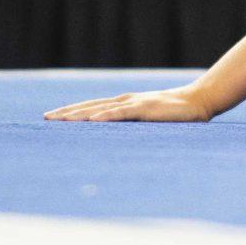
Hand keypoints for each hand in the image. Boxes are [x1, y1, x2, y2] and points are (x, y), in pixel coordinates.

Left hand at [46, 89, 211, 121]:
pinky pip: (122, 113)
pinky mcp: (146, 109)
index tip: (51, 118)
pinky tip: (92, 120)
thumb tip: (118, 143)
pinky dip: (106, 116)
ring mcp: (135, 103)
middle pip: (90, 106)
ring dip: (79, 114)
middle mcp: (125, 100)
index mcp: (125, 104)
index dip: (72, 112)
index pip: (92, 107)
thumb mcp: (150, 122)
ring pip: (101, 108)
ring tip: (60, 120)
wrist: (200, 101)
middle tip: (45, 119)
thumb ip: (135, 127)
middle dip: (67, 113)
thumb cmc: (177, 115)